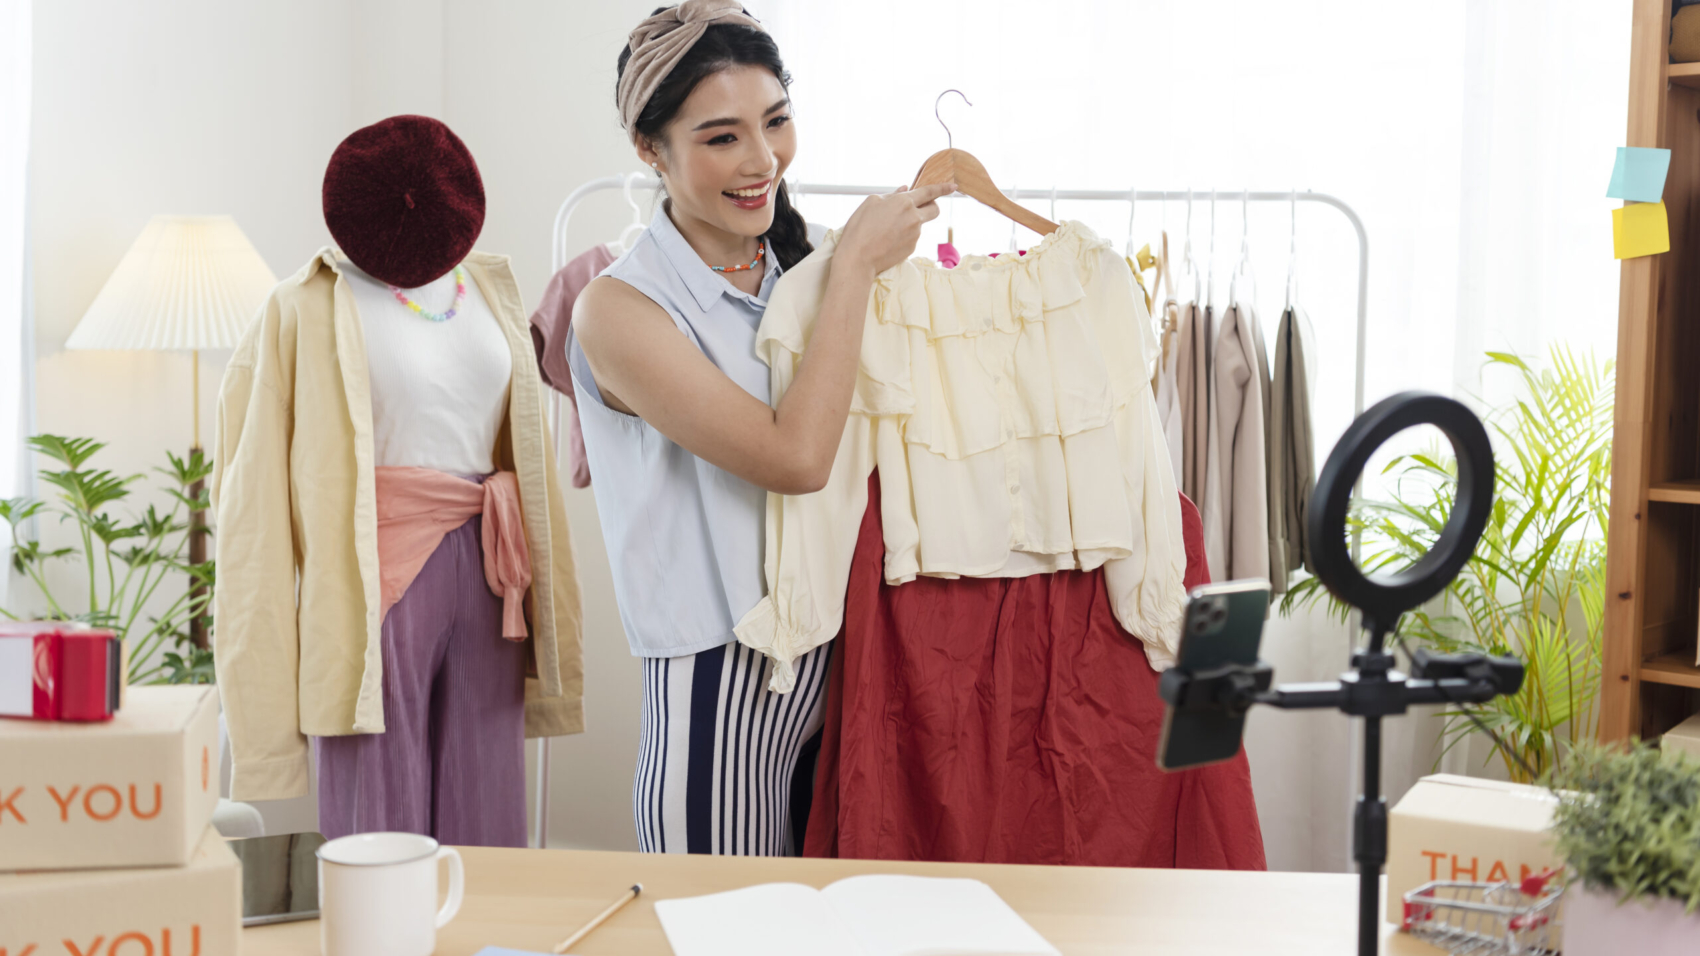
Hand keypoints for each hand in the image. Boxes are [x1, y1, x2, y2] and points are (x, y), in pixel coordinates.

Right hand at [836, 182, 954, 274]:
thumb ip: (892, 195)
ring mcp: (915, 234)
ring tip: (887, 228)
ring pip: (920, 224)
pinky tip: (888, 239)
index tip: (953, 186)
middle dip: (931, 205)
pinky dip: (904, 236)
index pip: (930, 192)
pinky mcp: (912, 248)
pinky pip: (912, 237)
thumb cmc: (860, 227)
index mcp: (904, 202)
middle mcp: (914, 218)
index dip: (943, 188)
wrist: (858, 258)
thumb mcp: (871, 202)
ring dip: (910, 222)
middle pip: (935, 209)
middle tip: (920, 206)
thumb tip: (905, 190)